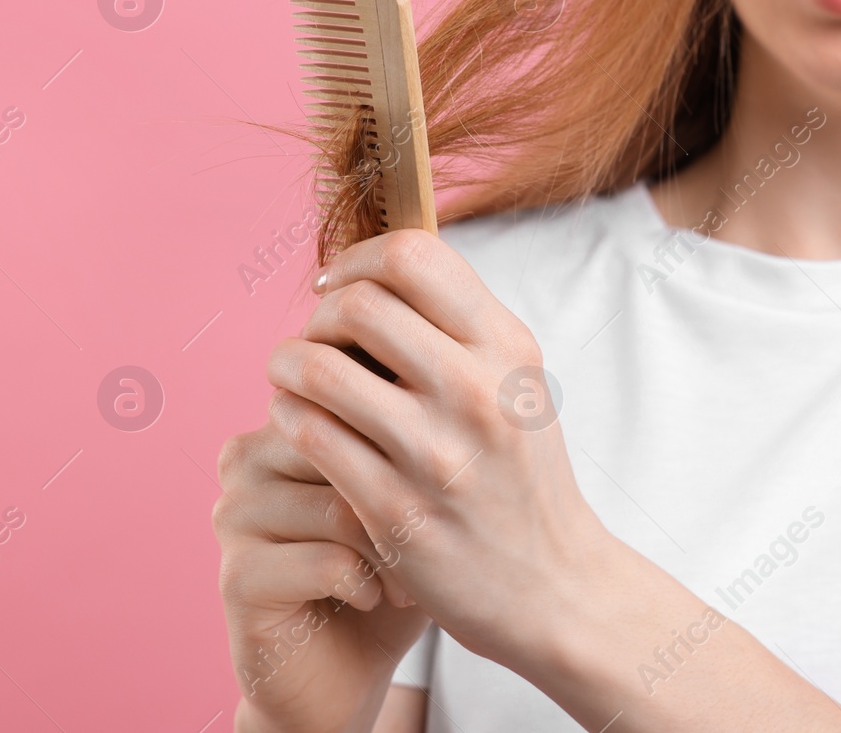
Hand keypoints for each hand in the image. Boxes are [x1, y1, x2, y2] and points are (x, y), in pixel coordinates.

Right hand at [212, 420, 429, 732]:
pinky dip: (366, 583)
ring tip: (408, 577)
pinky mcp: (236, 577)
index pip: (356, 392)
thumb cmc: (393, 564)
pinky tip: (376, 598)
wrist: (348, 665)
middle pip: (346, 446)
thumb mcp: (418, 487)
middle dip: (402, 495)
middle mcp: (250, 456)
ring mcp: (234, 514)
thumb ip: (423, 426)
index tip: (444, 480)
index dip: (412, 436)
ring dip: (390, 549)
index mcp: (290, 419)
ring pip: (337, 506)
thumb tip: (468, 374)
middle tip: (430, 537)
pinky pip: (321, 561)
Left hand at [264, 229, 615, 679]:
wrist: (553, 584)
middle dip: (318, 316)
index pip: (413, 255)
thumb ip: (459, 329)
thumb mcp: (517, 385)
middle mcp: (477, 391)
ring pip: (318, 369)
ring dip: (287, 365)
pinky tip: (298, 424)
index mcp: (508, 348)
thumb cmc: (521, 475)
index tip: (338, 286)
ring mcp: (435, 453)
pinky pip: (309, 435)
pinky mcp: (394, 509)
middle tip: (316, 341)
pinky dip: (287, 417)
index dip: (357, 260)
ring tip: (292, 379)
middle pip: (357, 305)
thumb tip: (372, 271)